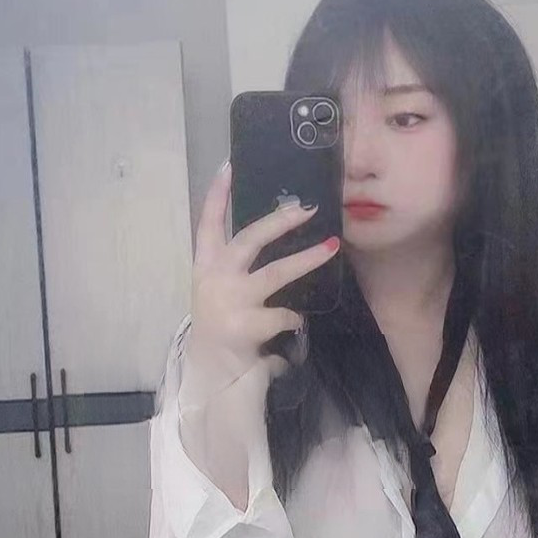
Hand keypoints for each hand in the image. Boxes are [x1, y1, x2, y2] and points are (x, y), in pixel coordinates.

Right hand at [183, 161, 339, 399]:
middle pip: (248, 239)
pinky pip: (285, 313)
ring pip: (275, 272)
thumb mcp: (219, 286)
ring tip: (332, 245)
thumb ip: (237, 262)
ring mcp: (230, 302)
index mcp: (205, 264)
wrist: (212, 372)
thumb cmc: (223, 320)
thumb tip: (279, 225)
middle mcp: (215, 278)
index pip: (208, 222)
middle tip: (306, 207)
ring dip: (306, 258)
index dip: (217, 194)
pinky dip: (295, 317)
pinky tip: (293, 323)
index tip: (230, 164)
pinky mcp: (246, 327)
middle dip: (279, 221)